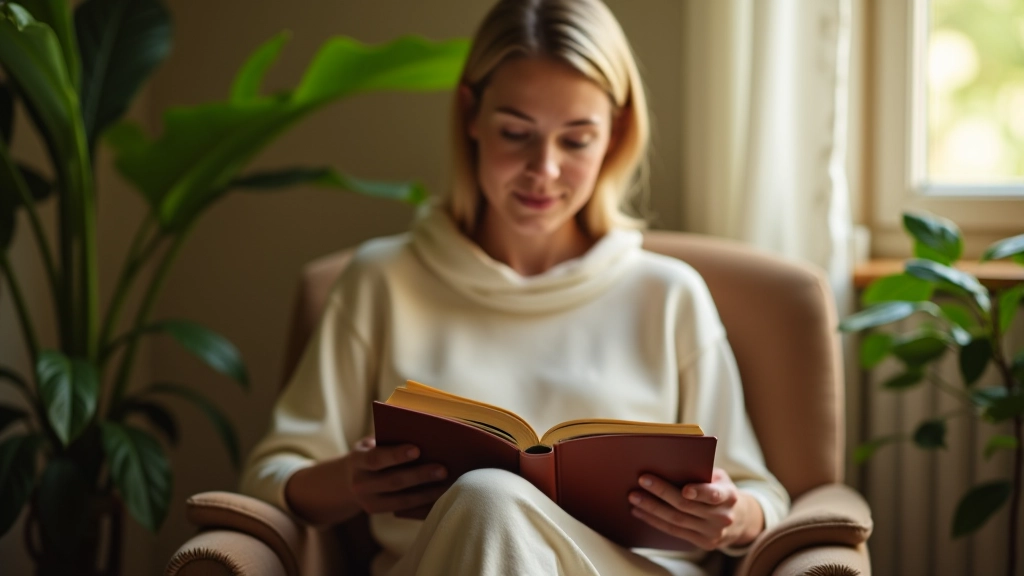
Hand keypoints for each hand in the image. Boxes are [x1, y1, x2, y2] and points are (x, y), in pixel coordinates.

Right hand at [344, 436, 449, 514]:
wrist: (348, 480)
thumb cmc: (370, 453)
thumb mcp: (371, 444)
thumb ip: (389, 440)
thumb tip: (424, 435)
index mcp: (357, 461)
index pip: (376, 459)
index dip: (396, 455)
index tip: (417, 450)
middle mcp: (360, 484)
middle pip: (393, 482)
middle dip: (419, 476)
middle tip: (443, 470)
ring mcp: (369, 502)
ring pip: (401, 501)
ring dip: (427, 494)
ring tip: (448, 484)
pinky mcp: (380, 513)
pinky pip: (406, 512)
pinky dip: (425, 506)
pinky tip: (442, 498)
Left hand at [628, 468, 763, 549]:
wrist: (738, 519)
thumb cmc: (720, 489)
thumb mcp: (719, 478)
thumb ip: (701, 472)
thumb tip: (668, 463)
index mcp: (729, 496)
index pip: (714, 495)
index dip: (700, 492)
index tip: (685, 488)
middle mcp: (722, 516)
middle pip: (687, 506)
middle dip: (662, 493)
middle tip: (641, 480)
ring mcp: (712, 532)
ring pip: (676, 520)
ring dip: (652, 508)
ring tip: (634, 497)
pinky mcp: (702, 543)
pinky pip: (674, 531)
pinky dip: (655, 521)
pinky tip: (640, 511)